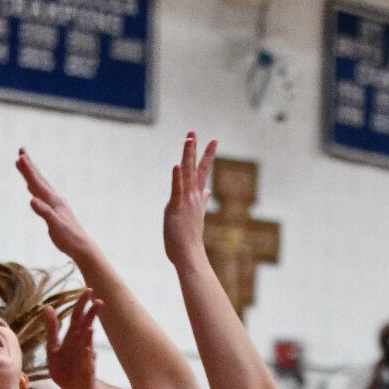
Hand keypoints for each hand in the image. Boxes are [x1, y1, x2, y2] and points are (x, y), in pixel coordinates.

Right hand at [16, 148, 93, 260]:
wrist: (81, 246)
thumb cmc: (68, 237)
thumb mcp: (54, 225)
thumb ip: (44, 212)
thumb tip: (31, 199)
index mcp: (53, 200)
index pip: (38, 182)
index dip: (28, 170)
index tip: (19, 157)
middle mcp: (55, 198)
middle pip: (39, 179)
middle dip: (29, 166)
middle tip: (21, 151)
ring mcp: (55, 203)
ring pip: (41, 184)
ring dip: (32, 174)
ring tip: (25, 164)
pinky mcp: (55, 210)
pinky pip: (42, 194)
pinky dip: (35, 187)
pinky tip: (33, 188)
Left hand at [44, 288, 101, 388]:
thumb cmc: (64, 368)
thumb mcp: (53, 348)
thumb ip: (51, 329)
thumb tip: (48, 308)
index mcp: (71, 337)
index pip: (77, 317)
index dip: (81, 304)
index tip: (88, 290)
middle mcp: (80, 344)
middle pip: (85, 325)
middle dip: (90, 312)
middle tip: (97, 298)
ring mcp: (84, 356)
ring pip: (87, 342)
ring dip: (88, 334)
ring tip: (90, 326)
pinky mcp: (86, 370)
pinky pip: (86, 362)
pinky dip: (87, 356)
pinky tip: (88, 350)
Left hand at [163, 132, 216, 265]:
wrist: (190, 256)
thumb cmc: (190, 240)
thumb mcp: (196, 216)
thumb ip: (202, 201)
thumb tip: (208, 191)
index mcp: (196, 198)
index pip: (202, 172)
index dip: (206, 156)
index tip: (212, 141)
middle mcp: (193, 197)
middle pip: (195, 168)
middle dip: (196, 149)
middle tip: (194, 131)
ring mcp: (186, 201)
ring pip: (187, 173)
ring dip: (188, 155)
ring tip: (189, 139)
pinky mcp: (176, 207)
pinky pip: (177, 189)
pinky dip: (177, 177)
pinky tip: (177, 165)